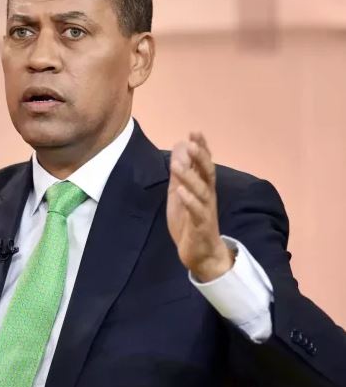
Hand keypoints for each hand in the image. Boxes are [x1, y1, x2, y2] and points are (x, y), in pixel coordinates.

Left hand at [167, 132, 232, 281]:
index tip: (194, 132)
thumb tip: (180, 146)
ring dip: (190, 177)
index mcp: (203, 188)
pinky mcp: (201, 227)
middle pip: (207, 174)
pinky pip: (197, 212)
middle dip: (200, 158)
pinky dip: (189, 201)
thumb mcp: (181, 193)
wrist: (201, 255)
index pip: (204, 164)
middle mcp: (208, 197)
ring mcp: (206, 211)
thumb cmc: (191, 221)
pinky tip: (180, 191)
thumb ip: (180, 172)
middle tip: (192, 142)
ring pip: (201, 191)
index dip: (201, 148)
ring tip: (178, 164)